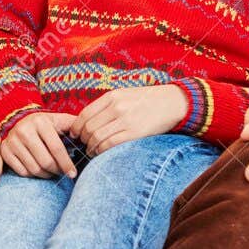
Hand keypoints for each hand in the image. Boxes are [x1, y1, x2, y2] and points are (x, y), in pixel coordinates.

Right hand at [2, 112, 76, 178]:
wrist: (19, 120)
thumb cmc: (45, 124)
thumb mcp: (59, 120)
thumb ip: (75, 125)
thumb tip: (92, 133)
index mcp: (40, 122)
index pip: (57, 148)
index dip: (66, 164)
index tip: (73, 174)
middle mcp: (24, 130)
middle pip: (45, 161)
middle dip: (57, 171)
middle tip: (62, 173)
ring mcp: (12, 141)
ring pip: (34, 169)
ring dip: (46, 175)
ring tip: (52, 172)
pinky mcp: (4, 151)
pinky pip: (22, 172)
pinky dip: (33, 175)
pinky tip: (39, 170)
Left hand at [71, 85, 187, 155]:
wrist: (174, 102)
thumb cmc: (148, 101)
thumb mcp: (125, 95)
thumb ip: (107, 106)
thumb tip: (88, 122)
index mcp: (112, 96)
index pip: (85, 114)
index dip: (76, 127)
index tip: (75, 134)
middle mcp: (117, 107)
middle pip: (89, 127)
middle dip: (82, 139)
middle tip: (83, 145)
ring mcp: (126, 120)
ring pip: (97, 137)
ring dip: (91, 147)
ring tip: (92, 151)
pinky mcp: (135, 132)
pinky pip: (111, 144)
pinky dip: (102, 151)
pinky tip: (101, 153)